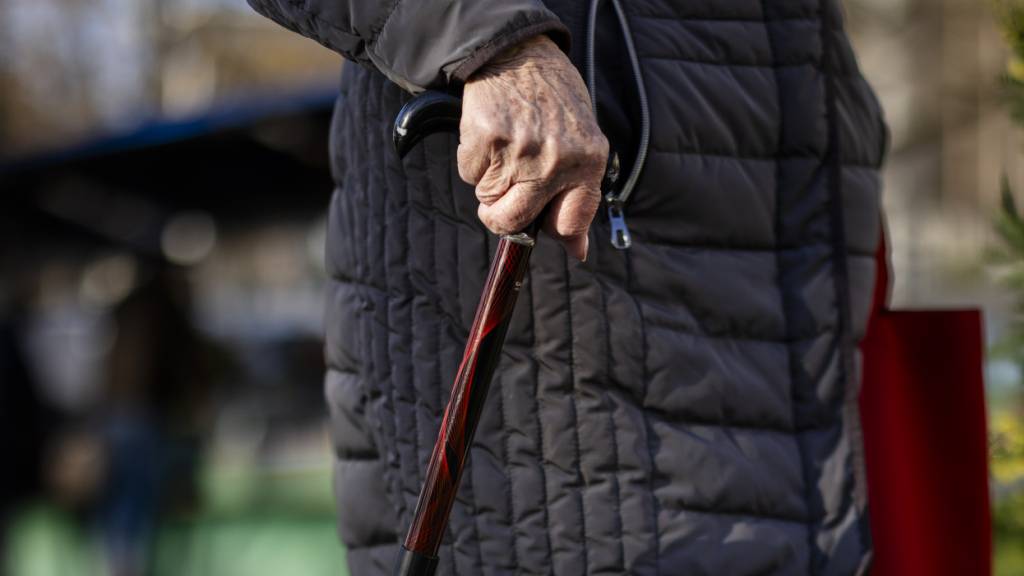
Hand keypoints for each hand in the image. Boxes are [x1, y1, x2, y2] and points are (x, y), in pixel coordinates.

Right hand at [458, 35, 608, 260]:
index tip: (539, 224)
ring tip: (504, 145)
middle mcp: (556, 160)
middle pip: (515, 221)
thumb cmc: (552, 100)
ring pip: (487, 197)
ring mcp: (520, 150)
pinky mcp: (486, 139)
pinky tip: (489, 133)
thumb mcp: (581, 140)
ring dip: (488, 180)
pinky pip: (469, 174)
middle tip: (499, 197)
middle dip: (499, 216)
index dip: (551, 231)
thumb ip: (579, 195)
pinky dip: (473, 160)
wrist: (518, 52)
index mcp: (587, 162)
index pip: (570, 223)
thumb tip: (579, 253)